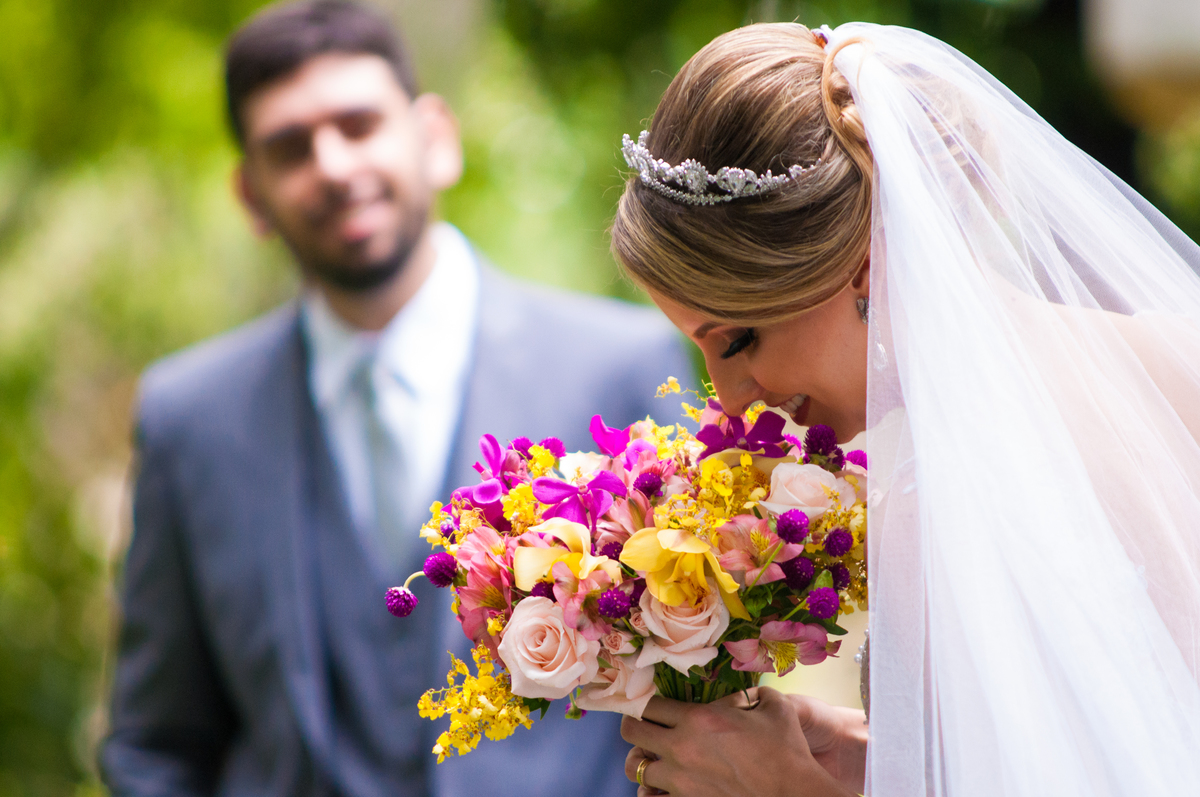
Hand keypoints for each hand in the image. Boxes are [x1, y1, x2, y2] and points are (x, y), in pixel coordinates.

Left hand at [621, 687, 858, 796]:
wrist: (795, 793)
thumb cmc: (786, 748)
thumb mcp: (771, 705)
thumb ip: (746, 692)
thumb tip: (735, 693)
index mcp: (697, 719)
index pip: (648, 703)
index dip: (643, 700)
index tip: (647, 701)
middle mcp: (681, 748)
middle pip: (631, 732)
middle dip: (633, 725)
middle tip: (643, 724)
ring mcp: (680, 781)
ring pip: (635, 767)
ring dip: (641, 758)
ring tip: (652, 756)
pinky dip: (649, 791)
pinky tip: (660, 785)